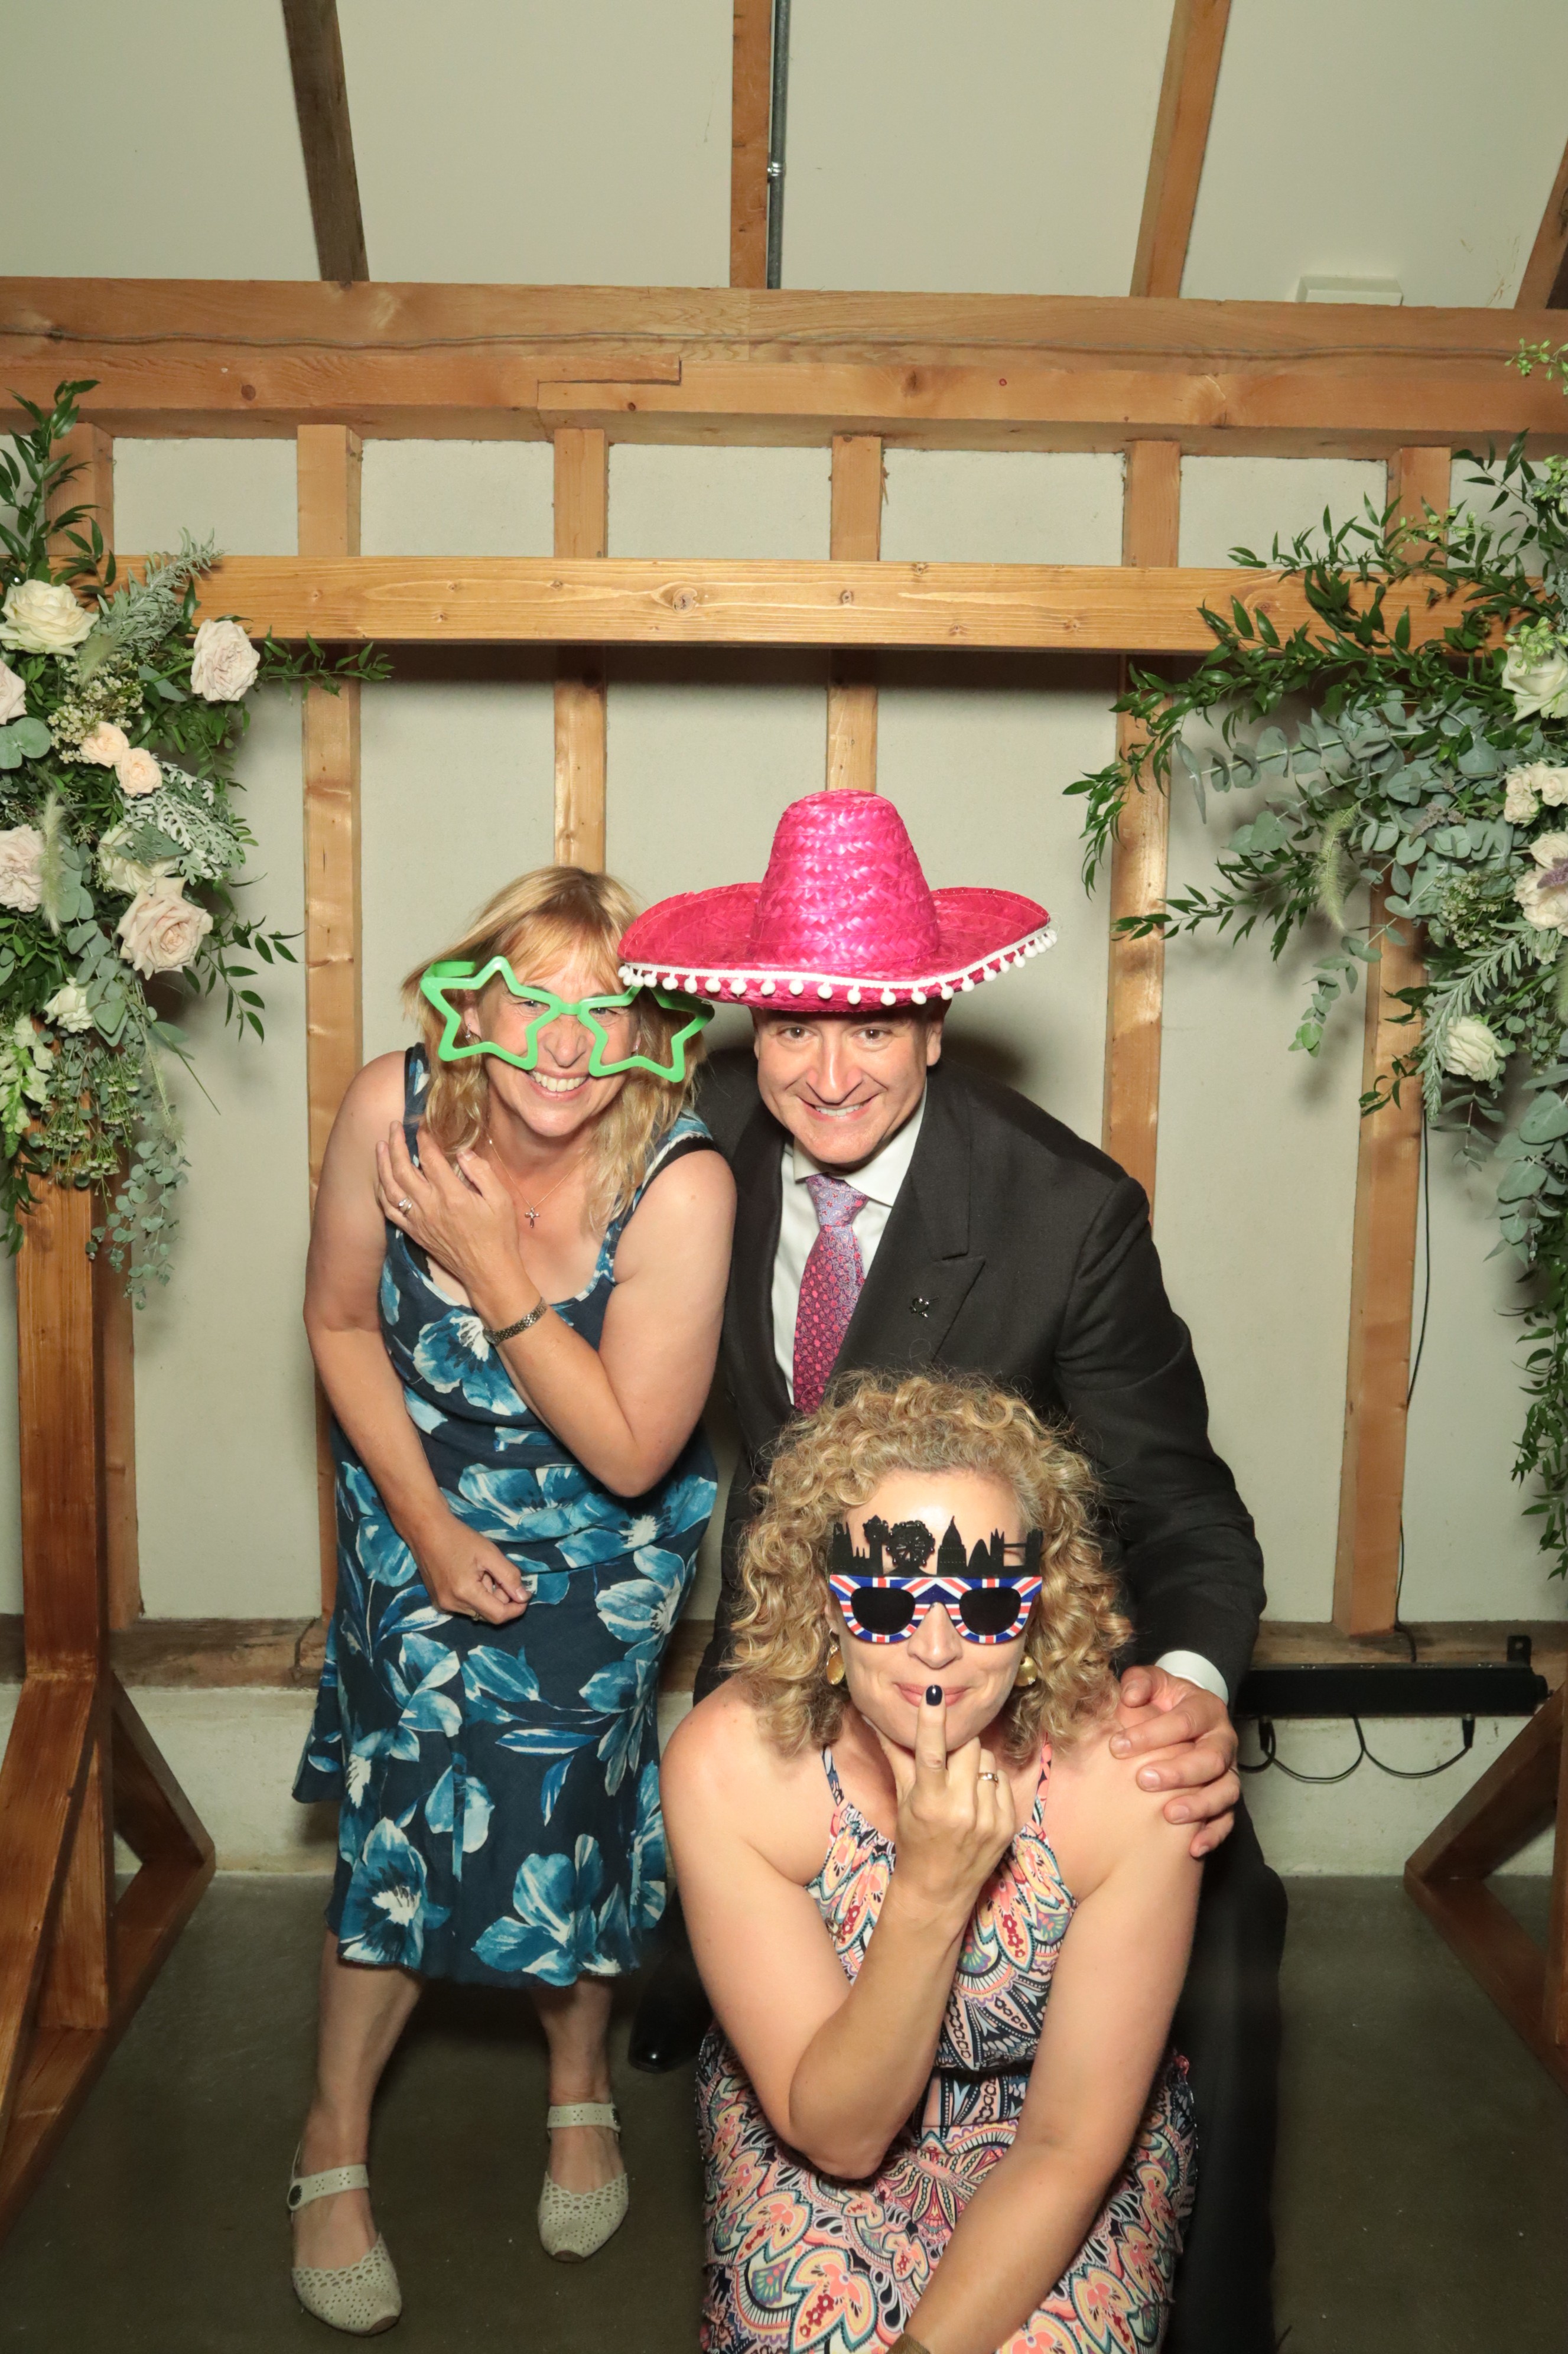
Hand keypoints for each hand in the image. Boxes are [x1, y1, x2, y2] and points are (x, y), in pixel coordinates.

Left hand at [375, 1122, 532, 1324]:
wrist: (489, 1272)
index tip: (423, 1125)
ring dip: (382, 1165)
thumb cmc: (499, 1235)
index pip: (430, 1159)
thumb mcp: (500, 1200)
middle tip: (394, 1127)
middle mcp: (429, 1207)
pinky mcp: (414, 1233)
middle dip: (396, 1144)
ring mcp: (418, 1221)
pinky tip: (381, 1180)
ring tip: (380, 1146)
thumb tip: (463, 1152)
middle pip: (403, 1169)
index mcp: (452, 1196)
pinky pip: (390, 1210)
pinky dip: (382, 1192)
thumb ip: (481, 1172)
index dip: (424, 1138)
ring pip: (390, 1188)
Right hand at [411, 1509, 529, 1624]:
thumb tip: (524, 1597)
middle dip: (500, 1597)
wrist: (426, 1530)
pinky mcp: (437, 1602)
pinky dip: (473, 1596)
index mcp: (465, 1593)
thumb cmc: (459, 1537)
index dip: (516, 1608)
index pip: (498, 1616)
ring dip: (486, 1595)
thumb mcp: (490, 1553)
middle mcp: (452, 1605)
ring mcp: (442, 1605)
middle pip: (488, 1614)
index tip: (525, 1595)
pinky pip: (465, 1607)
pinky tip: (467, 1576)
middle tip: (495, 1572)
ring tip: (478, 1571)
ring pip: (477, 1611)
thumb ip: (509, 1576)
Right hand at [875, 1688, 1015, 1928]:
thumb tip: (875, 1717)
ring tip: (961, 1784)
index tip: (934, 1692)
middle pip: (969, 1747)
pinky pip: (1002, 1780)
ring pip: (987, 1761)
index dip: (933, 1720)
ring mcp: (988, 1819)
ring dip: (974, 1764)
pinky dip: (989, 1783)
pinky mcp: (1007, 1826)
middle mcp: (961, 1810)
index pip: (932, 1753)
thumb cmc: (914, 1840)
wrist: (938, 1889)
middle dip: (959, 1745)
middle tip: (948, 1758)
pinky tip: (976, 1799)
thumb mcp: (903, 1799)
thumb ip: (896, 1755)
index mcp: (930, 1803)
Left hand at [1110, 1666, 1238, 1859]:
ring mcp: (1228, 1771)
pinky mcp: (1227, 1798)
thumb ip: (1139, 1682)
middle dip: (1178, 1771)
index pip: (1185, 1721)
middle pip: (1211, 1758)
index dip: (1153, 1733)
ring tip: (1169, 1815)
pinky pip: (1228, 1819)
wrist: (1182, 1717)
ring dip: (1199, 1805)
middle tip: (1143, 1780)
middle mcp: (1222, 1741)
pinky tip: (1193, 1846)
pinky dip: (1213, 1833)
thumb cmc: (1161, 1702)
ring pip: (1225, 1790)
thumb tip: (1130, 1696)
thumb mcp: (1152, 1684)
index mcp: (1206, 1709)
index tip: (1118, 1746)